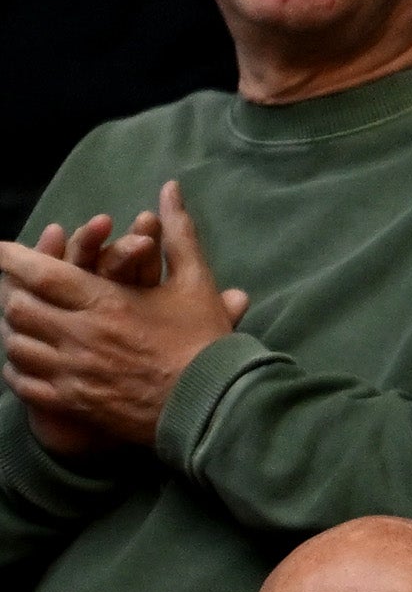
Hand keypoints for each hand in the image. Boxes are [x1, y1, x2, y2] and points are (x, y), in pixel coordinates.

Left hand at [0, 180, 246, 452]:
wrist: (211, 403)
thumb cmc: (205, 339)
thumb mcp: (195, 280)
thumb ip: (178, 232)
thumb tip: (170, 189)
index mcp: (106, 302)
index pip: (43, 274)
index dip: (13, 258)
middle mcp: (80, 336)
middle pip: (20, 309)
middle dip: (11, 293)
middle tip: (13, 285)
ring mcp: (72, 372)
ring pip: (17, 347)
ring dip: (14, 331)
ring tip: (17, 322)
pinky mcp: (72, 402)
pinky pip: (24, 385)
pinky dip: (16, 369)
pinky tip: (23, 362)